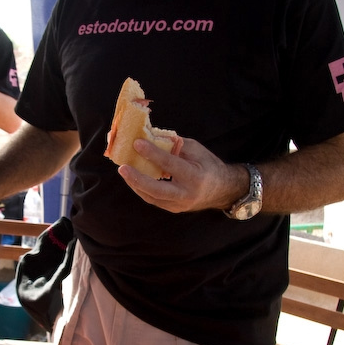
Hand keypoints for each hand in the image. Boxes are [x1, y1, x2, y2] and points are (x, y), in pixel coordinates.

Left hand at [118, 137, 246, 213]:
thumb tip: (151, 135)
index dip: (153, 153)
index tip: (137, 143)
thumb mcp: (195, 149)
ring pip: (151, 197)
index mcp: (196, 177)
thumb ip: (174, 144)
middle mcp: (187, 194)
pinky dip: (141, 188)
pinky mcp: (172, 208)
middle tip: (122, 167)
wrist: (221, 190)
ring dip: (135, 183)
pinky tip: (132, 177)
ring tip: (124, 170)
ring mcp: (179, 205)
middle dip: (137, 179)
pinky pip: (153, 199)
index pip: (171, 165)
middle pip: (157, 190)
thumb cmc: (207, 164)